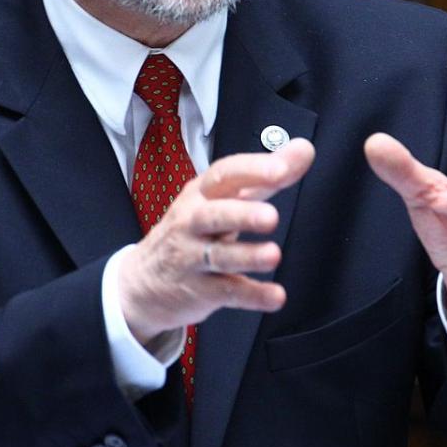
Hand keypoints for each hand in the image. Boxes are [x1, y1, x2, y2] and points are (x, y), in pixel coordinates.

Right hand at [118, 138, 315, 345]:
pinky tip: (275, 296)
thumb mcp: (223, 198)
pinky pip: (226, 292)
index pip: (225, 175)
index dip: (253, 171)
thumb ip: (266, 176)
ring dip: (247, 256)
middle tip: (271, 217)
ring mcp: (192, 258)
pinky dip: (252, 295)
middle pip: (214, 215)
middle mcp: (193, 222)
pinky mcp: (198, 291)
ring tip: (273, 255)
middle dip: (242, 214)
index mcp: (202, 194)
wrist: (143, 281)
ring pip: (219, 256)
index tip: (283, 168)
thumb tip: (303, 149)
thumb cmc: (192, 230)